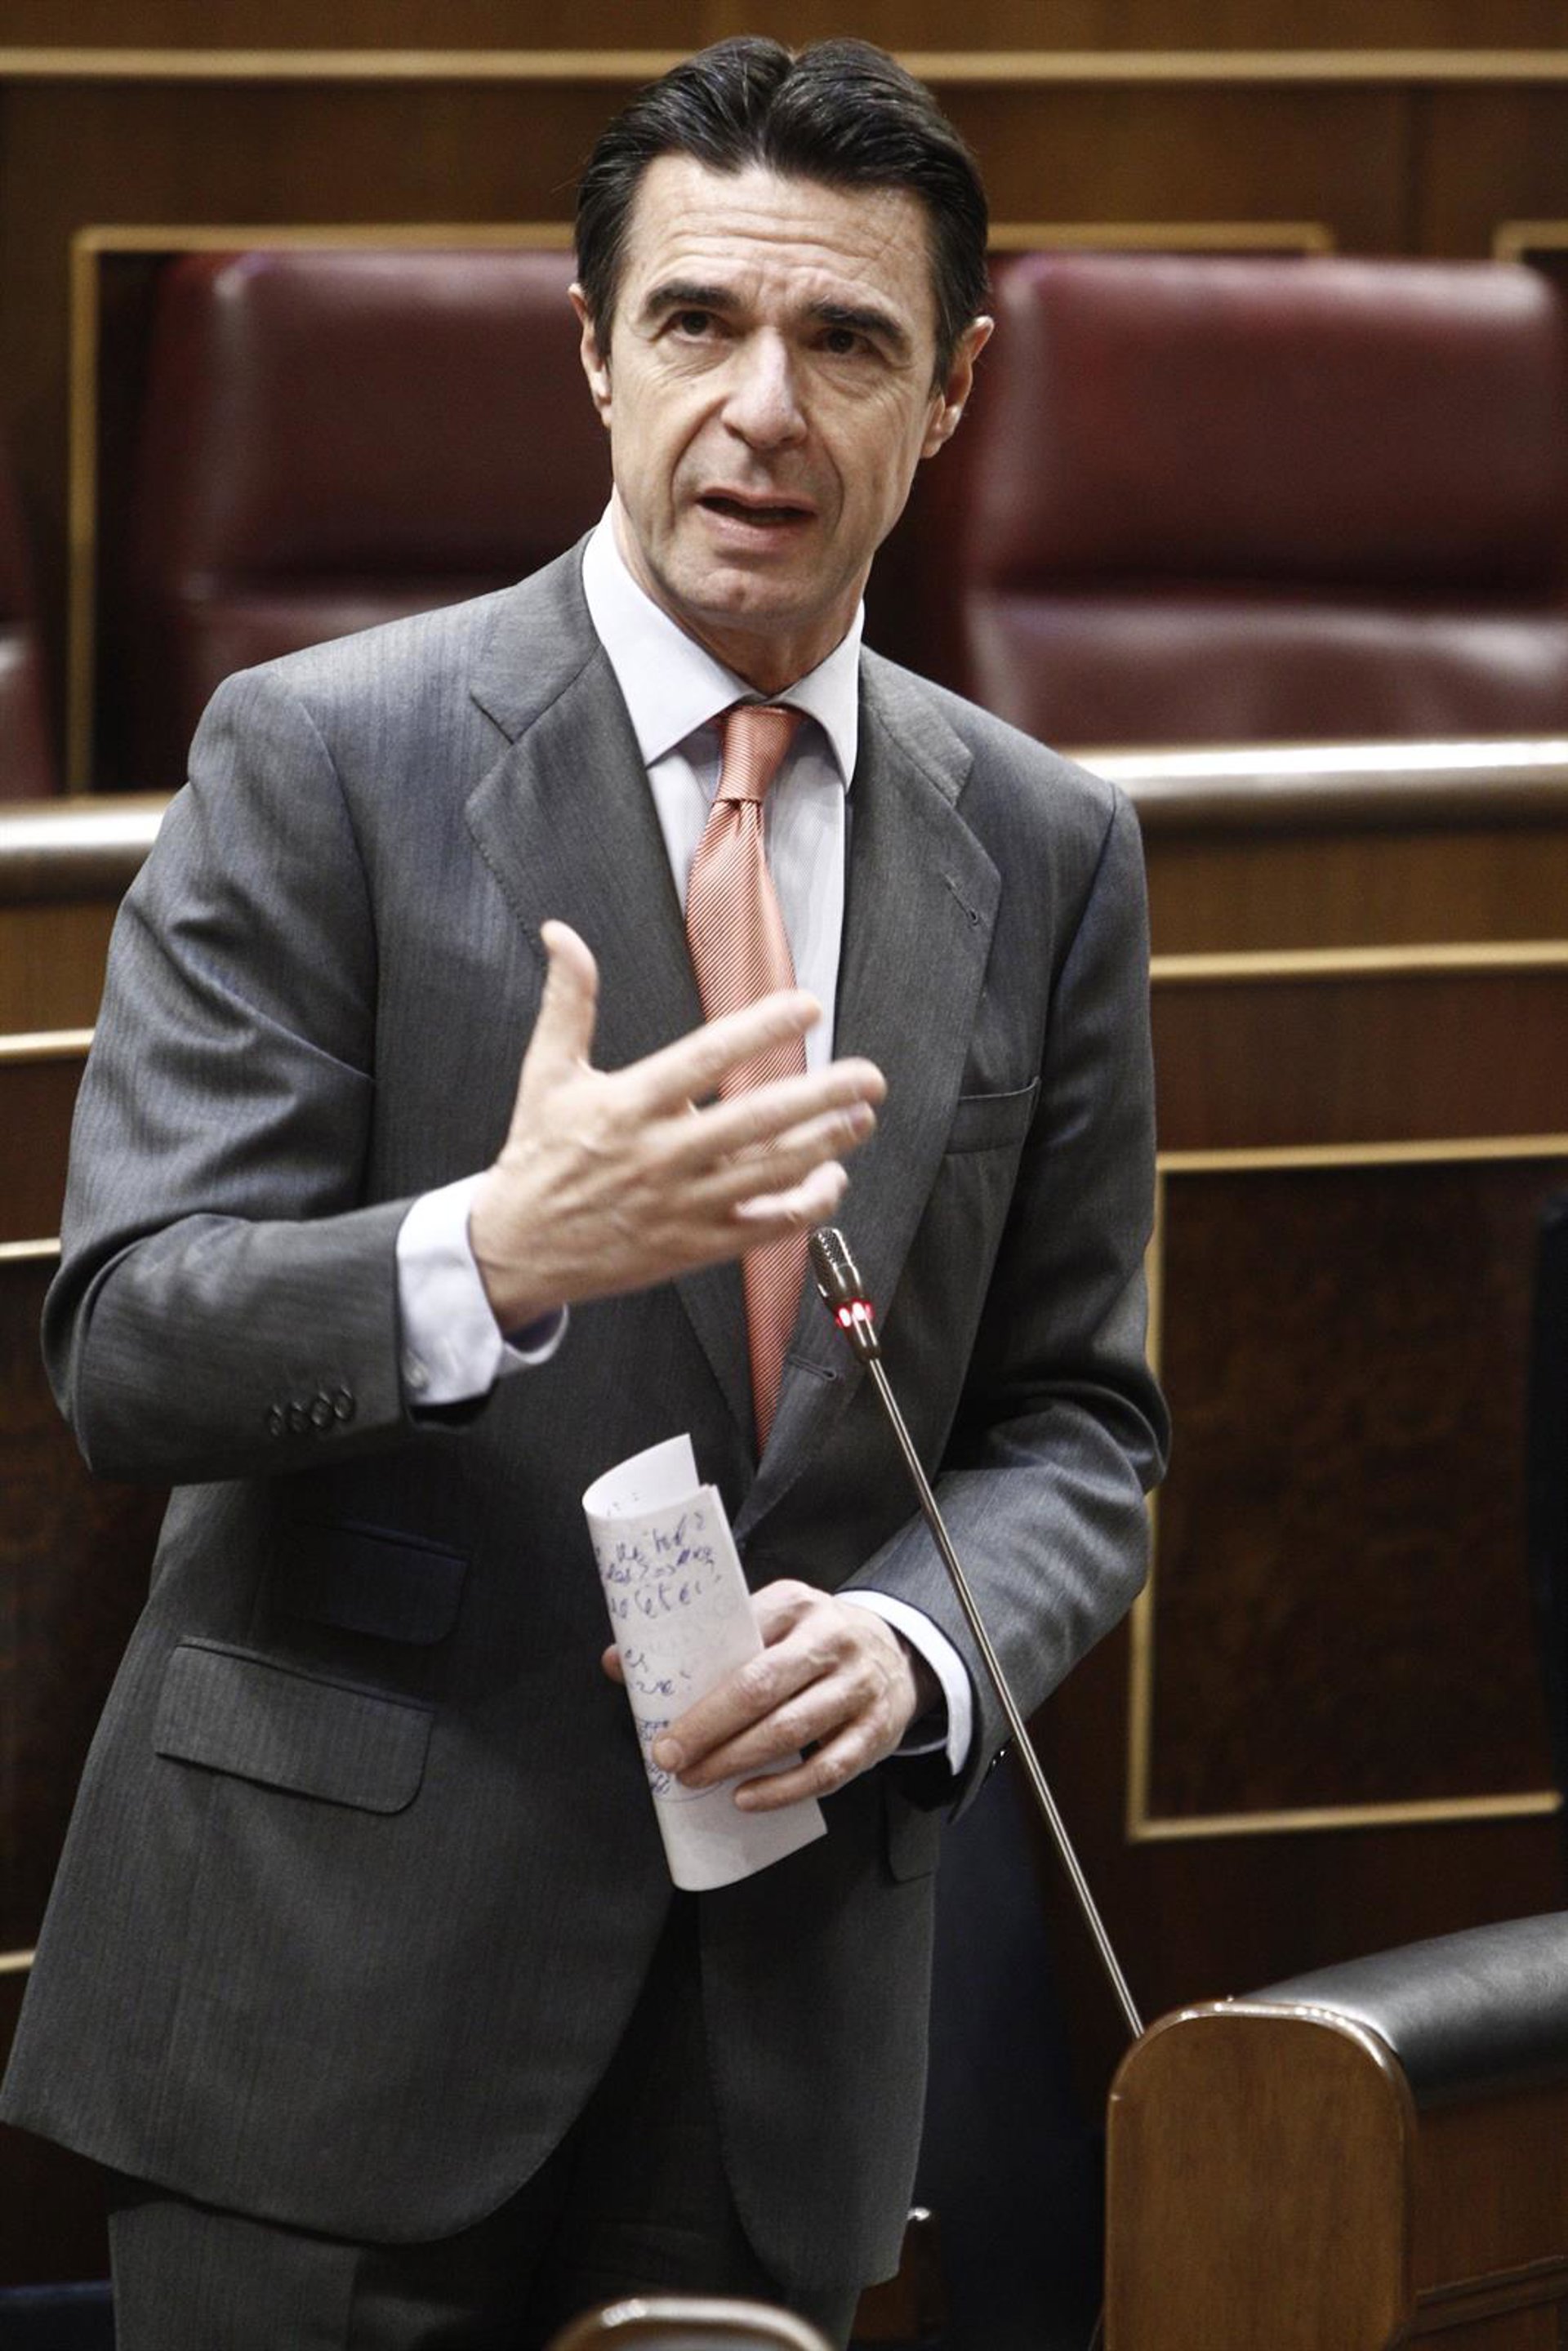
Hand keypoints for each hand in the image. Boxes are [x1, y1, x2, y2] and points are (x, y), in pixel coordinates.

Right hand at [470, 921, 885, 1329]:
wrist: (517, 1249)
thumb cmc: (538, 1154)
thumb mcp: (544, 1074)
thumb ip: (568, 1003)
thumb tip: (561, 934)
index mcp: (629, 1105)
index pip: (707, 1057)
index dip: (762, 1028)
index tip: (807, 1005)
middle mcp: (661, 1155)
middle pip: (758, 1119)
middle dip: (823, 1095)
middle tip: (870, 1076)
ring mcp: (682, 1205)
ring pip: (771, 1174)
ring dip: (825, 1145)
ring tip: (862, 1117)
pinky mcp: (694, 1247)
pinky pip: (765, 1226)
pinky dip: (806, 1204)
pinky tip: (830, 1177)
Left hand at [602, 1580, 936, 1810]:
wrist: (896, 1652)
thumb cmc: (811, 1640)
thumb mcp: (769, 1621)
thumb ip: (707, 1643)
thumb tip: (618, 1664)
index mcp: (796, 1605)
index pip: (739, 1637)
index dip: (697, 1681)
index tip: (656, 1713)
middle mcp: (831, 1641)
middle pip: (761, 1688)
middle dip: (708, 1728)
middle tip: (669, 1757)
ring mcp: (858, 1687)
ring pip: (791, 1729)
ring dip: (736, 1760)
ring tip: (697, 1778)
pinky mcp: (876, 1731)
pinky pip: (827, 1768)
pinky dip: (783, 1789)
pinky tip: (746, 1798)